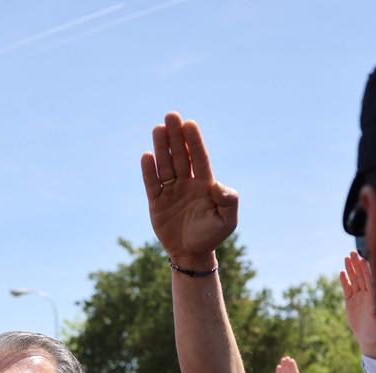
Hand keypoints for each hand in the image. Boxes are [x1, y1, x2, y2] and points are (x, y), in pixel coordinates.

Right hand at [140, 112, 238, 264]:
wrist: (192, 253)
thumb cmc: (212, 235)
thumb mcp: (228, 220)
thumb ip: (229, 200)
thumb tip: (216, 184)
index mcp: (204, 183)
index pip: (199, 157)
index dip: (194, 140)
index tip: (189, 124)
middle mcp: (187, 182)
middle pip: (180, 155)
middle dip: (176, 136)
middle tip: (171, 116)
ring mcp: (170, 190)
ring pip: (165, 164)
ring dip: (161, 147)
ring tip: (158, 128)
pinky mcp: (156, 201)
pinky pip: (152, 183)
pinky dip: (148, 171)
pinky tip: (146, 156)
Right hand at [339, 250, 375, 358]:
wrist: (371, 338)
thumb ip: (374, 311)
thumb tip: (374, 306)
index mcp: (373, 297)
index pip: (369, 280)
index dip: (365, 270)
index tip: (362, 259)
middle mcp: (367, 295)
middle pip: (361, 276)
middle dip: (357, 264)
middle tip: (352, 252)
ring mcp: (358, 297)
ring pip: (354, 280)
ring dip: (351, 269)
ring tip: (346, 258)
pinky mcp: (351, 302)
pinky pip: (347, 289)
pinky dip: (345, 281)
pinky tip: (341, 272)